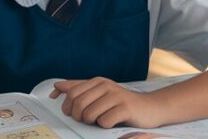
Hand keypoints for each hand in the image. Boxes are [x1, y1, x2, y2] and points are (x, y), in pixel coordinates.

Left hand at [50, 77, 164, 128]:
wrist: (151, 108)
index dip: (67, 106)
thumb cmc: (122, 103)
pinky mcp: (125, 108)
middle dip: (78, 116)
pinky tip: (112, 122)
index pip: (72, 92)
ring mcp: (116, 96)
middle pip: (78, 104)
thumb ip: (79, 88)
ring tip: (100, 120)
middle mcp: (106, 85)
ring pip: (89, 114)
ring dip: (92, 122)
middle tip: (87, 119)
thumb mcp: (100, 92)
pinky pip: (104, 121)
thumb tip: (57, 85)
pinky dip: (105, 126)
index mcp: (98, 81)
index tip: (70, 113)